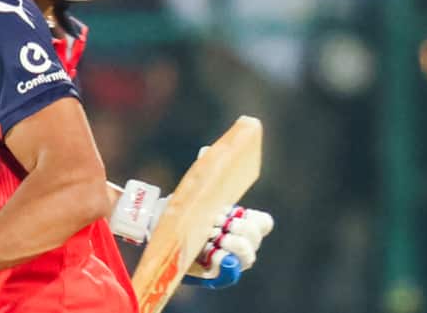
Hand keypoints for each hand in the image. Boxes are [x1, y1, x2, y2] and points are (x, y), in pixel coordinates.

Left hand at [108, 179, 273, 288]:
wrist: (163, 232)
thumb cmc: (185, 210)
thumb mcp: (196, 192)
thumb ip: (205, 172)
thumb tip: (206, 151)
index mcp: (240, 223)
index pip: (263, 223)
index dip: (255, 218)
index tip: (235, 212)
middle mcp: (241, 243)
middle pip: (254, 236)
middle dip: (238, 227)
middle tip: (215, 220)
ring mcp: (231, 260)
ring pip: (248, 255)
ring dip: (232, 243)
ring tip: (213, 235)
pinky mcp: (217, 275)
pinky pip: (231, 271)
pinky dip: (225, 261)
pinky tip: (213, 252)